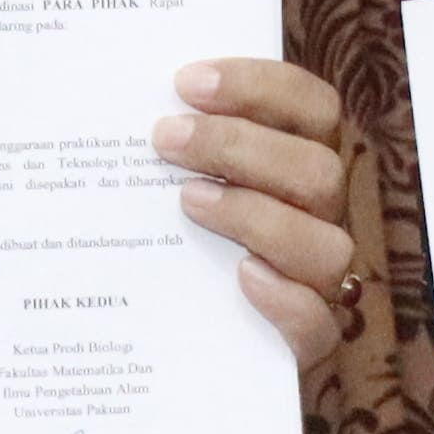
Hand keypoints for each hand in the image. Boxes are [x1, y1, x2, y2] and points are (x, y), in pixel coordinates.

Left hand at [158, 56, 364, 371]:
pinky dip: (286, 299)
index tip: (186, 82)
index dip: (259, 85)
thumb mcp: (157, 183)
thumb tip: (106, 99)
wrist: (153, 351)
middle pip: (318, 170)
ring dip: (256, 215)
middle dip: (239, 146)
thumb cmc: (157, 241)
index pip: (312, 107)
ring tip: (188, 202)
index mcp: (297, 164)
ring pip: (327, 245)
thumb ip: (158, 142)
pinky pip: (319, 324)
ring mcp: (316, 283)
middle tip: (166, 138)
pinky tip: (240, 277)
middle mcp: (317, 219)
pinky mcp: (303, 343)